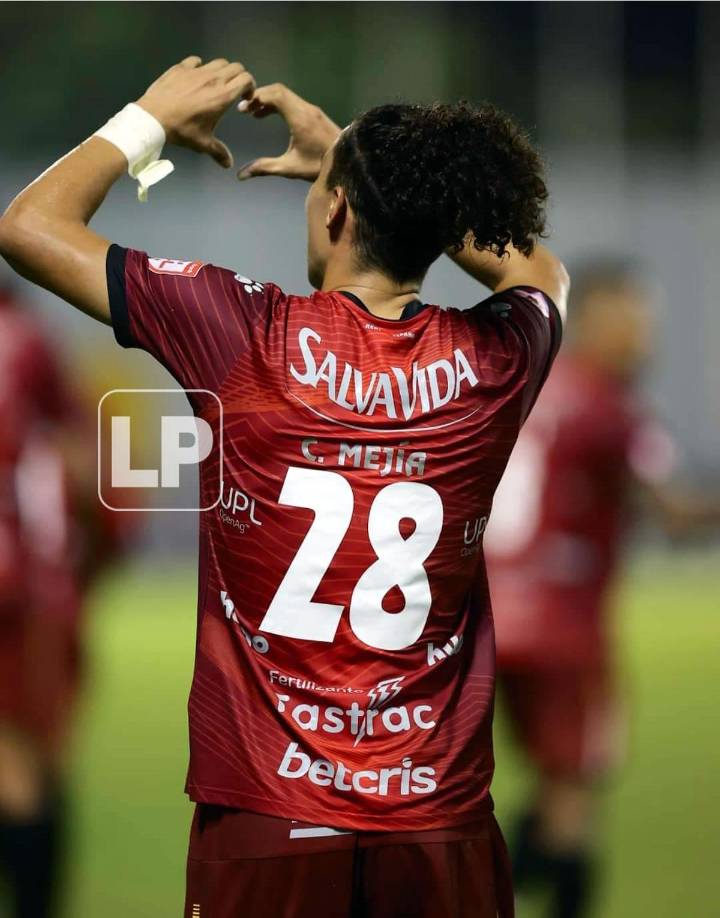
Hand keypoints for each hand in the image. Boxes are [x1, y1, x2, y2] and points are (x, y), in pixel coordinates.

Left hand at [137, 56, 254, 167]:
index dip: (250, 86)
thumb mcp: (203, 144)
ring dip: (222, 71)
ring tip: (216, 83)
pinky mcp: (182, 67)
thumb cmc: (182, 130)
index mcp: (223, 96)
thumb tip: (229, 164)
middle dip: (239, 77)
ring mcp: (197, 70)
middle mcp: (214, 79)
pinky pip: (196, 61)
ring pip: (219, 62)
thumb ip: (219, 152)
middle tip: (234, 89)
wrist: (154, 117)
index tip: (245, 97)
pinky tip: (195, 77)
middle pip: (236, 67)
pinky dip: (200, 67)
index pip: (246, 79)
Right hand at [237, 83, 340, 181]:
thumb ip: (265, 168)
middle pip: (279, 91)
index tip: (243, 109)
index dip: (257, 98)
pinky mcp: (315, 114)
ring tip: (255, 114)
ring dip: (269, 100)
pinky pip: (293, 101)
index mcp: (299, 118)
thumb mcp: (289, 168)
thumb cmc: (318, 167)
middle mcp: (306, 109)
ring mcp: (312, 110)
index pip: (275, 95)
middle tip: (246, 110)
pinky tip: (270, 116)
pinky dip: (279, 104)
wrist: (347, 164)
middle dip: (260, 96)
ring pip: (286, 95)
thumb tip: (241, 175)